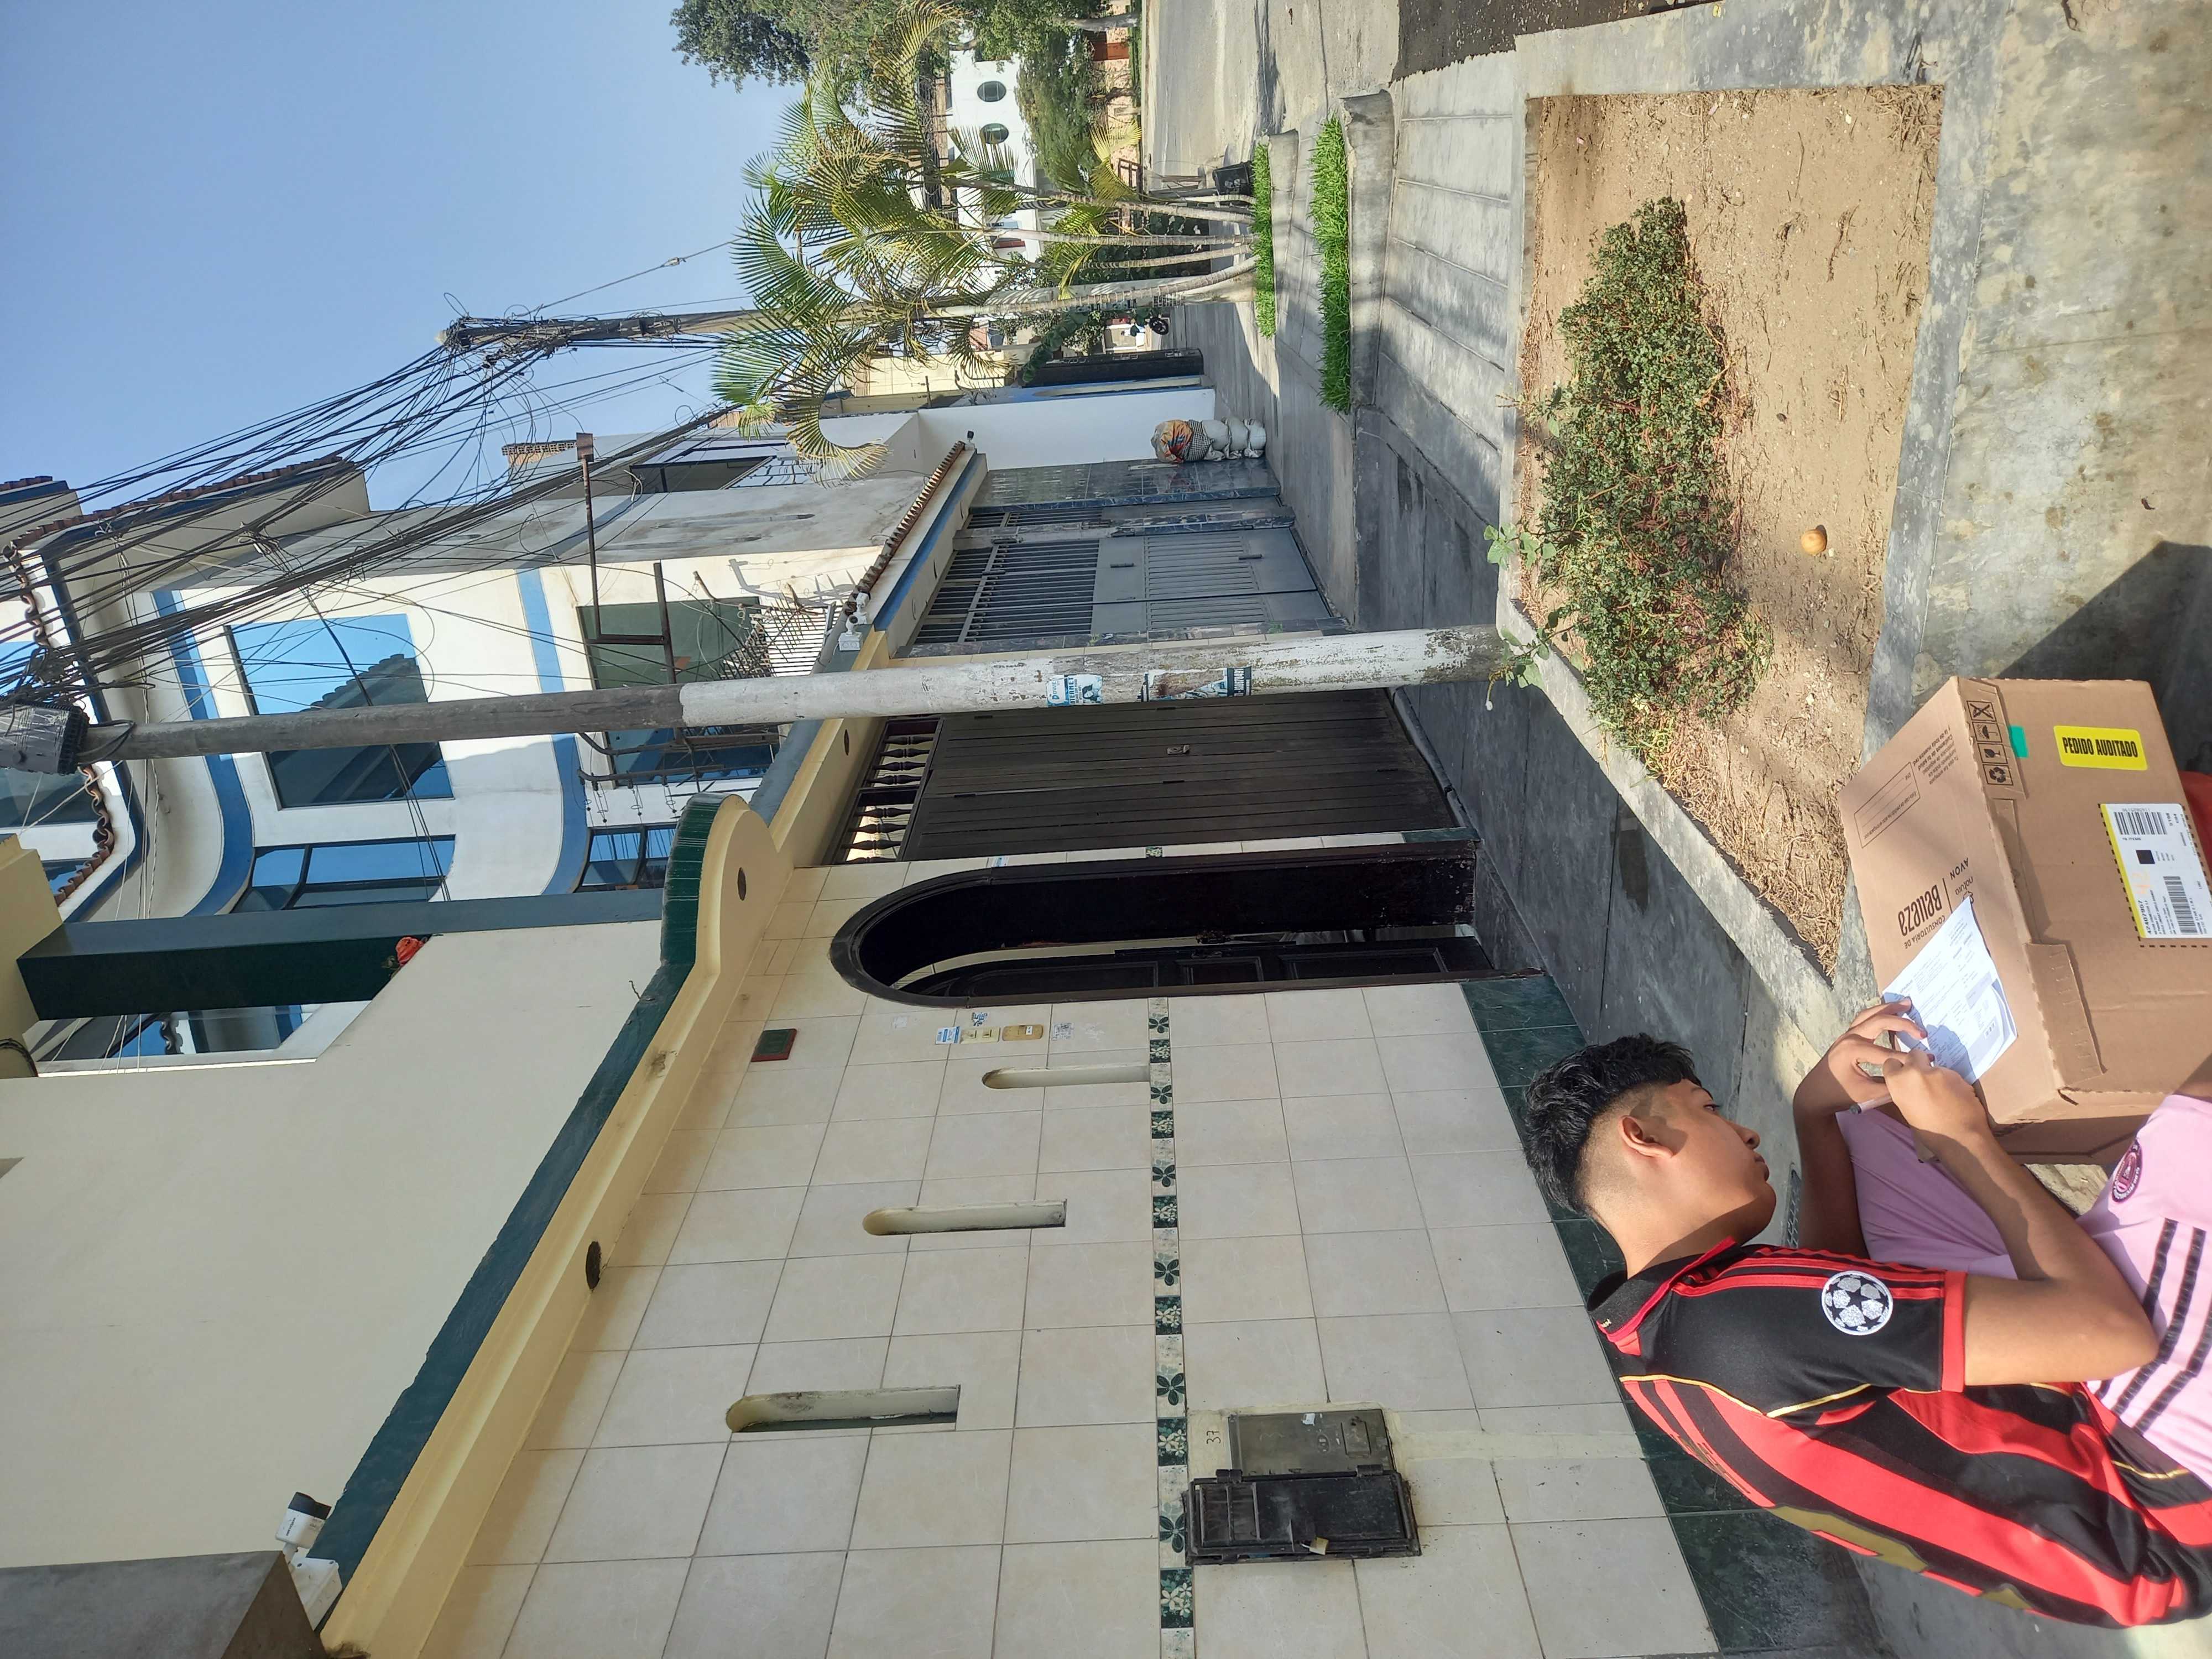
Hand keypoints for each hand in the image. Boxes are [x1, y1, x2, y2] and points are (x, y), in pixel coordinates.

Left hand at [1799, 1000, 1925, 1113]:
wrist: (1814, 1093)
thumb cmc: (1839, 1094)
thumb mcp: (1867, 1094)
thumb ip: (1890, 1086)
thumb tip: (1912, 1077)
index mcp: (1852, 1051)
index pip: (1887, 1053)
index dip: (1908, 1058)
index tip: (1929, 1060)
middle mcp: (1849, 1038)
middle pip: (1879, 1021)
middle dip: (1902, 1023)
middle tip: (1922, 1031)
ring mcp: (1846, 1035)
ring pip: (1869, 1014)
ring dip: (1888, 1008)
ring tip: (1907, 1004)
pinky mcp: (1847, 1036)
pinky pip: (1864, 1019)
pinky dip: (1878, 1013)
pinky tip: (1890, 1012)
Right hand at [1881, 1049, 1992, 1148]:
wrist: (1960, 1137)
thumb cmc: (1929, 1131)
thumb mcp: (1907, 1109)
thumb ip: (1906, 1091)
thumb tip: (1912, 1086)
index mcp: (1898, 1081)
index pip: (1891, 1063)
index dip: (1899, 1069)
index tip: (1904, 1075)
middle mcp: (1915, 1071)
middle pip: (1915, 1054)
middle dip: (1919, 1063)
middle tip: (1925, 1079)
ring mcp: (1938, 1071)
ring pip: (1935, 1066)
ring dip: (1938, 1076)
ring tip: (1944, 1095)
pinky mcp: (1957, 1074)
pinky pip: (1951, 1075)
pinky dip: (1952, 1083)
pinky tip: (1956, 1097)